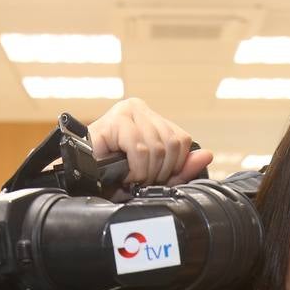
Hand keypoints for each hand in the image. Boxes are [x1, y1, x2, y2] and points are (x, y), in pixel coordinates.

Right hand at [86, 97, 212, 187]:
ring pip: (159, 148)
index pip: (182, 140)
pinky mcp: (114, 120)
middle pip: (173, 144)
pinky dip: (136, 169)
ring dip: (146, 173)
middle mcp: (139, 108)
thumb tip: (208, 155)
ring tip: (130, 178)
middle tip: (140, 180)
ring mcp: (126, 112)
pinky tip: (125, 174)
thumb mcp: (154, 175)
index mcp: (151, 117)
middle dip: (159, 172)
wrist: (81, 180)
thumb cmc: (112, 177)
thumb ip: (182, 168)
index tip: (154, 178)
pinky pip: (141, 149)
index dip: (173, 167)